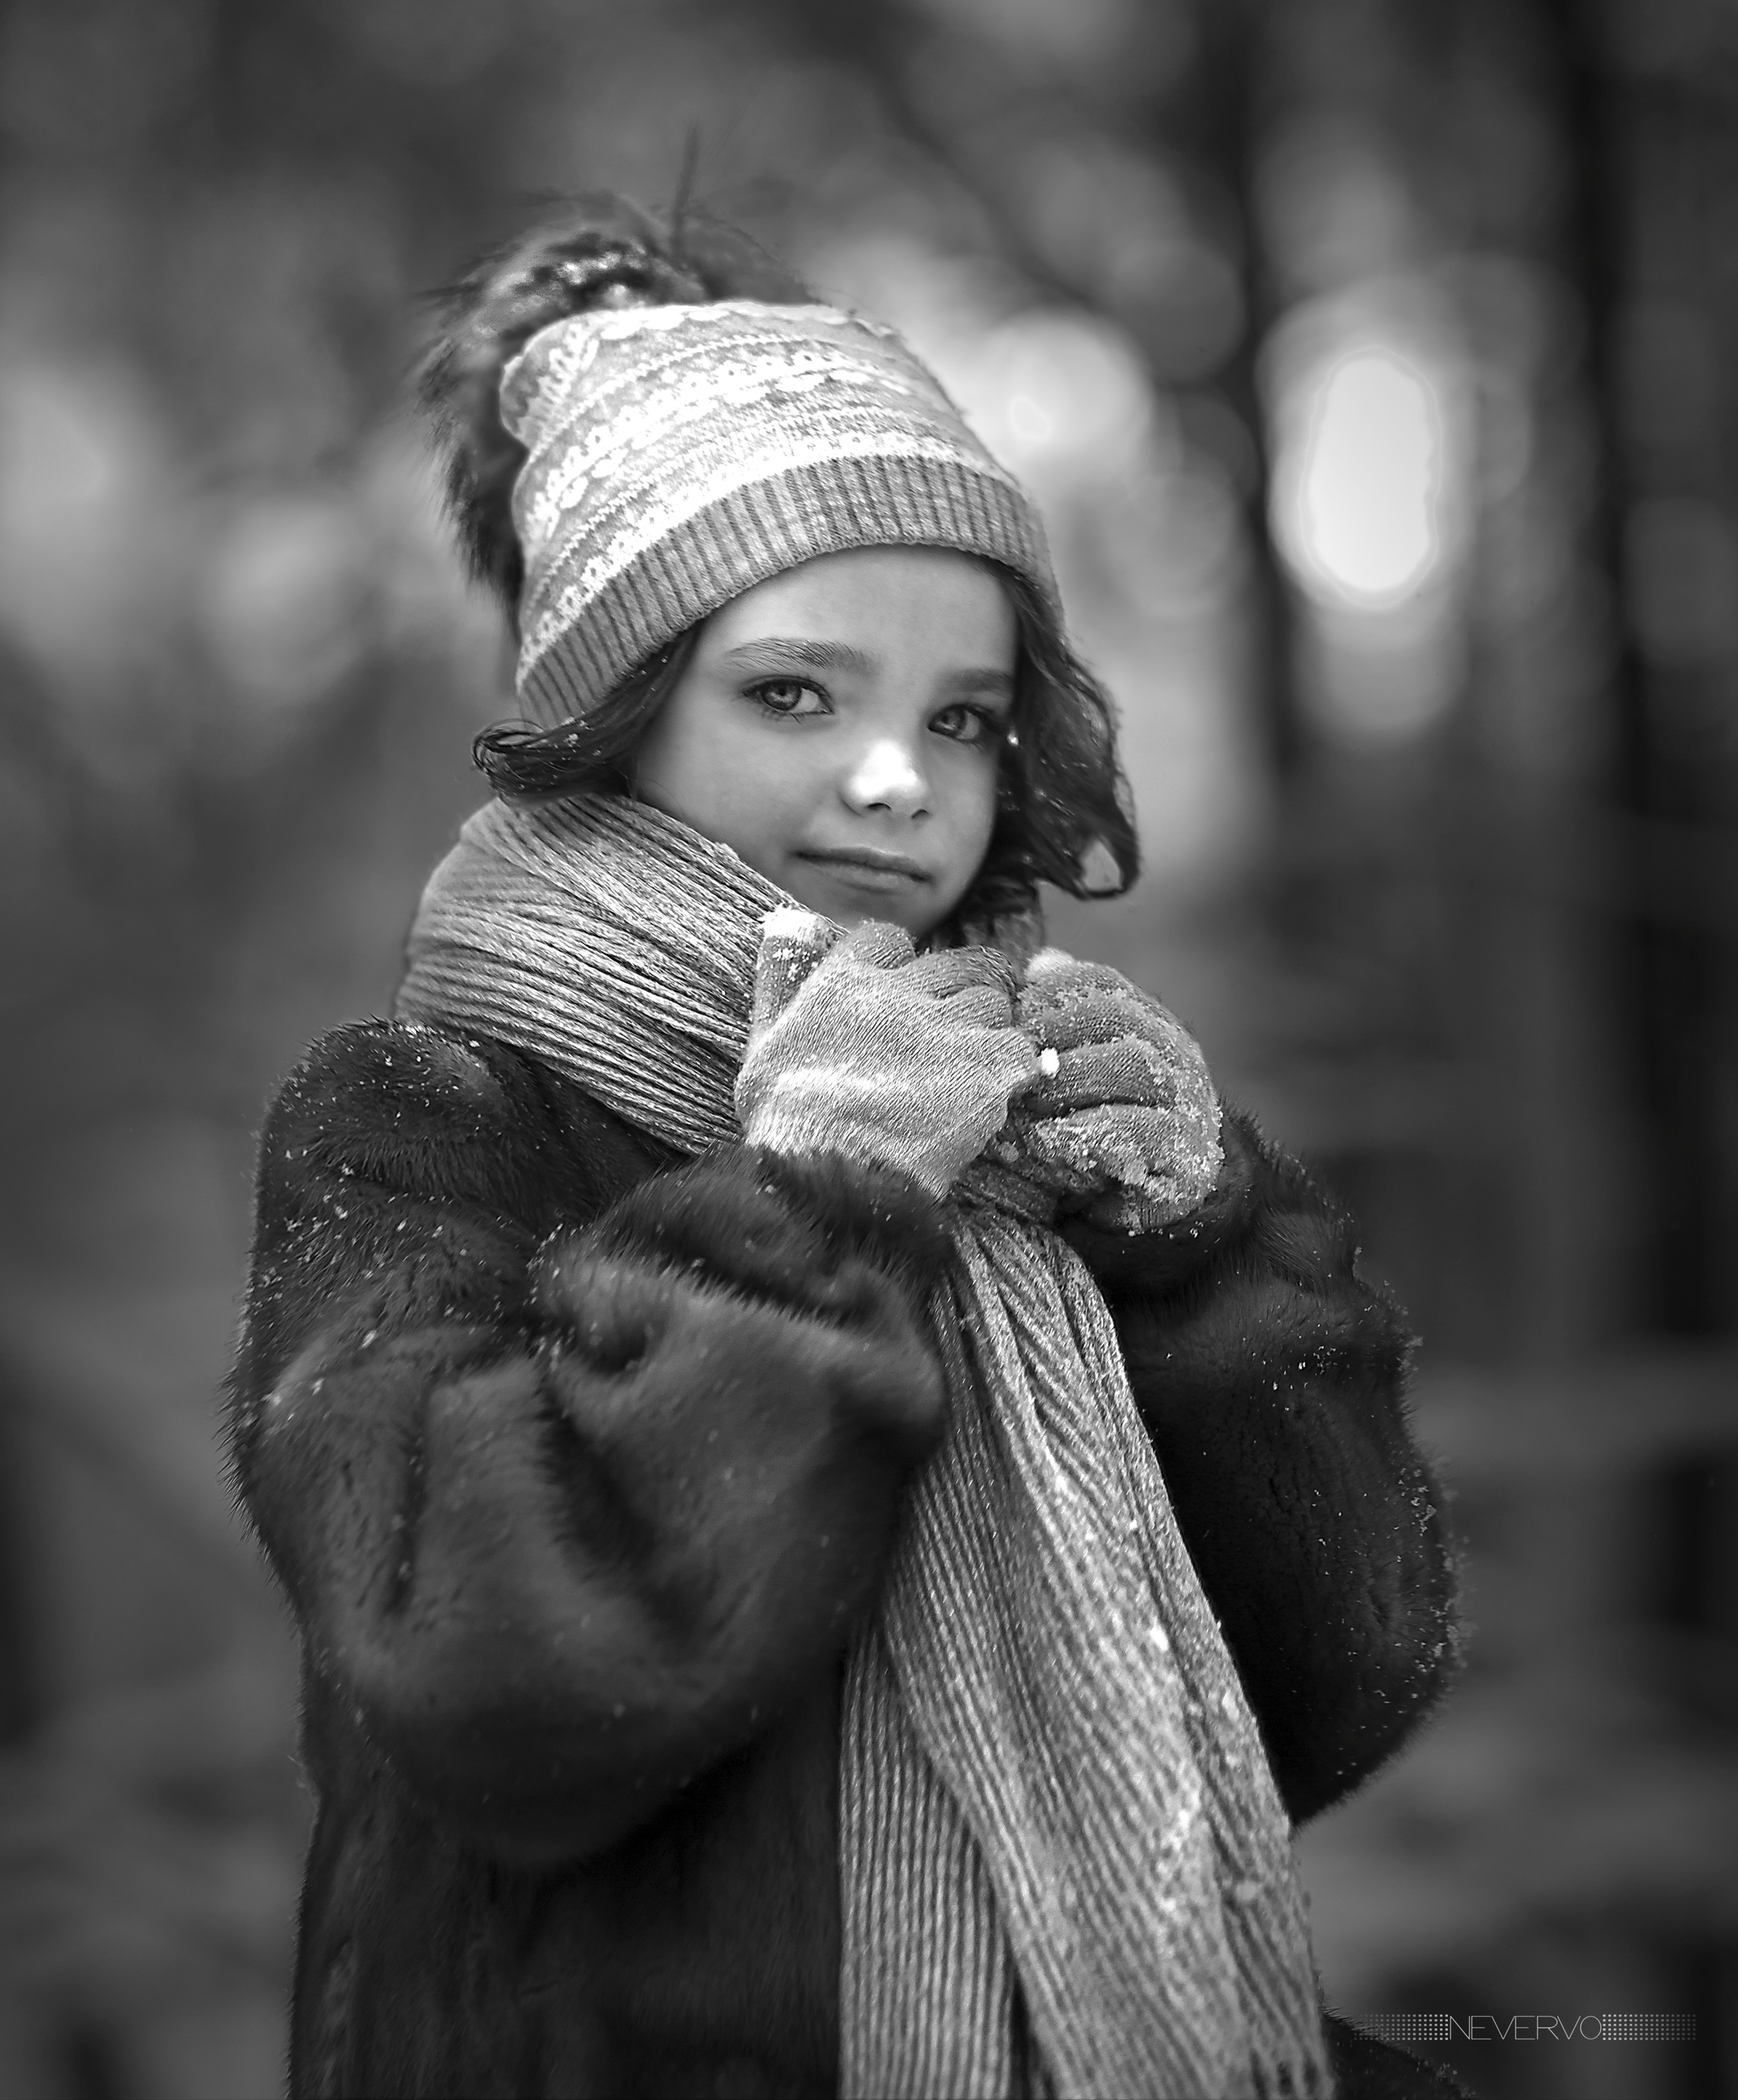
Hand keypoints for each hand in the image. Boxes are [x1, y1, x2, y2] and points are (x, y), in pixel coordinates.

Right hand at [736, 911, 1040, 1197]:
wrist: (829, 1176)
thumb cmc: (785, 1121)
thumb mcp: (763, 1042)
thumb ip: (777, 978)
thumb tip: (787, 921)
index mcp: (846, 982)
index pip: (890, 939)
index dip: (900, 968)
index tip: (899, 998)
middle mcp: (901, 993)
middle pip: (955, 967)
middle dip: (956, 995)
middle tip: (950, 1038)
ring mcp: (948, 1027)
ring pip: (993, 1003)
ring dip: (988, 1032)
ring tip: (970, 1072)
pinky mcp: (987, 1067)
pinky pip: (1023, 1050)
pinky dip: (1016, 1071)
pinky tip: (996, 1095)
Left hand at [1007, 950, 1221, 1230]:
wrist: (1143, 1206)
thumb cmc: (1094, 1127)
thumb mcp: (1074, 1068)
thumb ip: (1061, 1021)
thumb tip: (1041, 962)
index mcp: (1147, 1022)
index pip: (1103, 983)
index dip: (1053, 991)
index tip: (1015, 1013)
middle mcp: (1175, 1053)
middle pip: (1116, 1016)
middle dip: (1054, 1033)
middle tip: (1012, 1062)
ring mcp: (1187, 1101)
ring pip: (1131, 1064)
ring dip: (1068, 1081)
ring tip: (1028, 1103)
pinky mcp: (1184, 1154)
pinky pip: (1136, 1129)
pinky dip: (1083, 1133)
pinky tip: (1048, 1143)